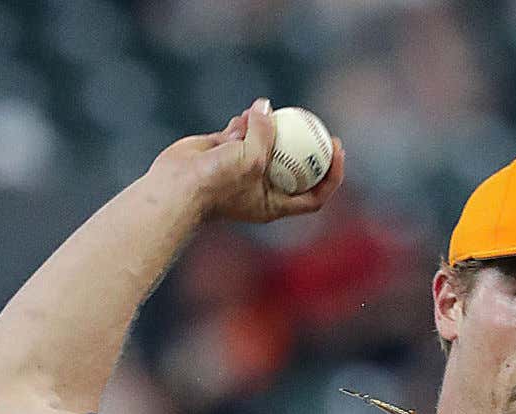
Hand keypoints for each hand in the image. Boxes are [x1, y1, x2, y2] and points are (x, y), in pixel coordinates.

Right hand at [158, 101, 344, 225]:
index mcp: (274, 204)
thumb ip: (265, 132)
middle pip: (295, 166)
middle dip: (306, 144)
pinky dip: (246, 123)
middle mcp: (262, 188)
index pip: (313, 196)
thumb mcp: (252, 157)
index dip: (331, 175)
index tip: (337, 150)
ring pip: (268, 143)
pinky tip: (239, 120)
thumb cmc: (218, 182)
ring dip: (267, 127)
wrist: (178, 185)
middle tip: (317, 123)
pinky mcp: (227, 152)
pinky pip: (245, 132)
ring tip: (254, 120)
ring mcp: (245, 169)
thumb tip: (266, 106)